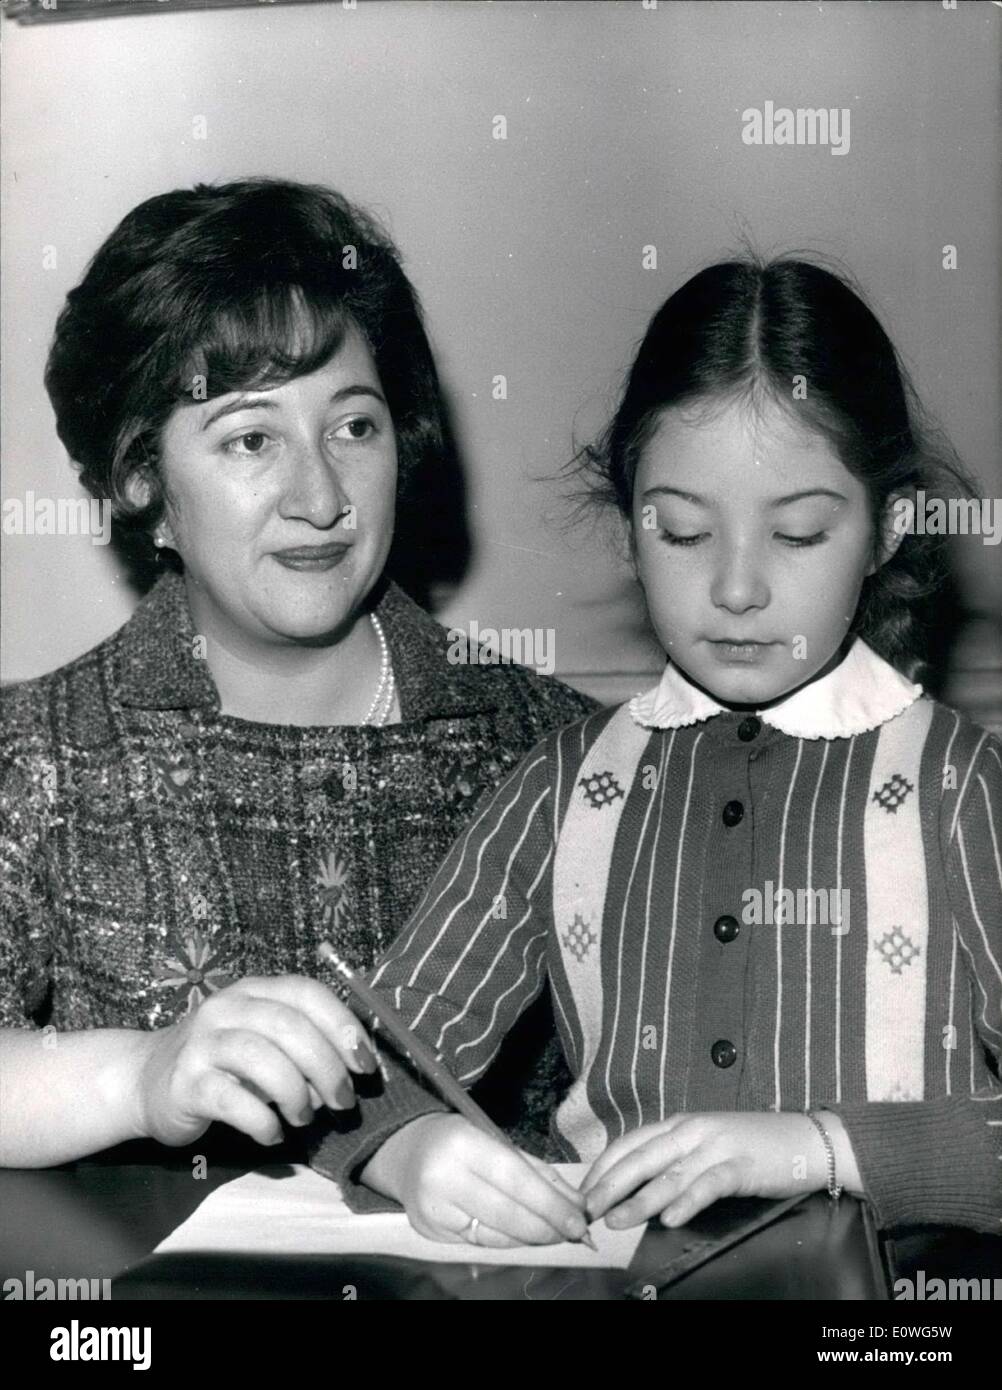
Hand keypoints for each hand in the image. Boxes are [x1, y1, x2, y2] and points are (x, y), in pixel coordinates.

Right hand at [133, 975, 377, 1147]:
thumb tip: (355, 1071)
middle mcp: (226, 1008)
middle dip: (327, 1067)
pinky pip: (233, 1101)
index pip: (307, 993)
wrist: (147, 1081)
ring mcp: (201, 1043)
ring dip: (296, 1093)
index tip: (366, 1065)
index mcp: (254, 990)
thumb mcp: (265, 1040)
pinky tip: (273, 1133)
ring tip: (305, 1117)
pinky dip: (263, 1121)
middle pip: (289, 1026)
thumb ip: (305, 1045)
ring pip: (261, 1058)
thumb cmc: (224, 1062)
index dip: (343, 1026)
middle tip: (344, 1101)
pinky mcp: (184, 1084)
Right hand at [371, 1114, 589, 1248]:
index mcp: (462, 1144)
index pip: (515, 1179)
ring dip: (532, 1238)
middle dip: (547, 1227)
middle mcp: (442, 1178)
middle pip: (506, 1213)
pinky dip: (509, 1242)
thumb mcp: (496, 1140)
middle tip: (577, 1233)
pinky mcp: (431, 1234)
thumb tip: (576, 1204)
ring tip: (556, 1234)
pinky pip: (480, 1244)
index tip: (579, 1219)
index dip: (550, 1204)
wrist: (406, 1153)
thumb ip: (537, 1172)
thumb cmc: (460, 1140)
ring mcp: (433, 1210)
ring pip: (495, 1236)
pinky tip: (526, 1237)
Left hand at [581, 1112, 829, 1228]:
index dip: (604, 1167)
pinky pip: (708, 1185)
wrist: (806, 1139)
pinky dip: (687, 1202)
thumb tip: (635, 1186)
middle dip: (610, 1185)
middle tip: (588, 1210)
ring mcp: (717, 1146)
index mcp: (681, 1123)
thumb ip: (675, 1158)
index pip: (631, 1142)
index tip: (583, 1192)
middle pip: (642, 1157)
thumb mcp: (707, 1144)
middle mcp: (693, 1130)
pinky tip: (671, 1220)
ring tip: (617, 1221)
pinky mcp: (741, 1166)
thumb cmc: (754, 1146)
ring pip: (669, 1175)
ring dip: (639, 1200)